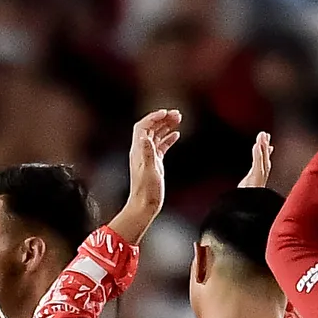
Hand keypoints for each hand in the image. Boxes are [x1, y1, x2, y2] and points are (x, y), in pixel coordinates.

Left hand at [114, 111, 180, 238]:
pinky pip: (161, 146)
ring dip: (166, 126)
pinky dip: (168, 138)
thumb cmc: (146, 191)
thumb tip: (145, 136)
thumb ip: (147, 153)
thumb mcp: (149, 171)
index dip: (153, 117)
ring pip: (157, 136)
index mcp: (138, 151)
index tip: (166, 112)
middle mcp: (141, 152)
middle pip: (150, 129)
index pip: (143, 127)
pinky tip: (176, 134)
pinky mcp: (155, 163)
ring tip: (178, 119)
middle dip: (162, 119)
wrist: (144, 205)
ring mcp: (148, 157)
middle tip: (177, 114)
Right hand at [242, 129, 274, 189]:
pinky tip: (257, 160)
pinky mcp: (254, 177)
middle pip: (265, 153)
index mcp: (264, 165)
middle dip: (264, 144)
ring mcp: (259, 173)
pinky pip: (258, 164)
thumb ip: (258, 157)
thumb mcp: (256, 170)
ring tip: (264, 145)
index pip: (264, 151)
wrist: (251, 200)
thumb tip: (258, 144)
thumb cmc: (253, 187)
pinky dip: (258, 159)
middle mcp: (263, 168)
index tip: (262, 133)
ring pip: (263, 159)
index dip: (263, 142)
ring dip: (263, 150)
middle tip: (265, 135)